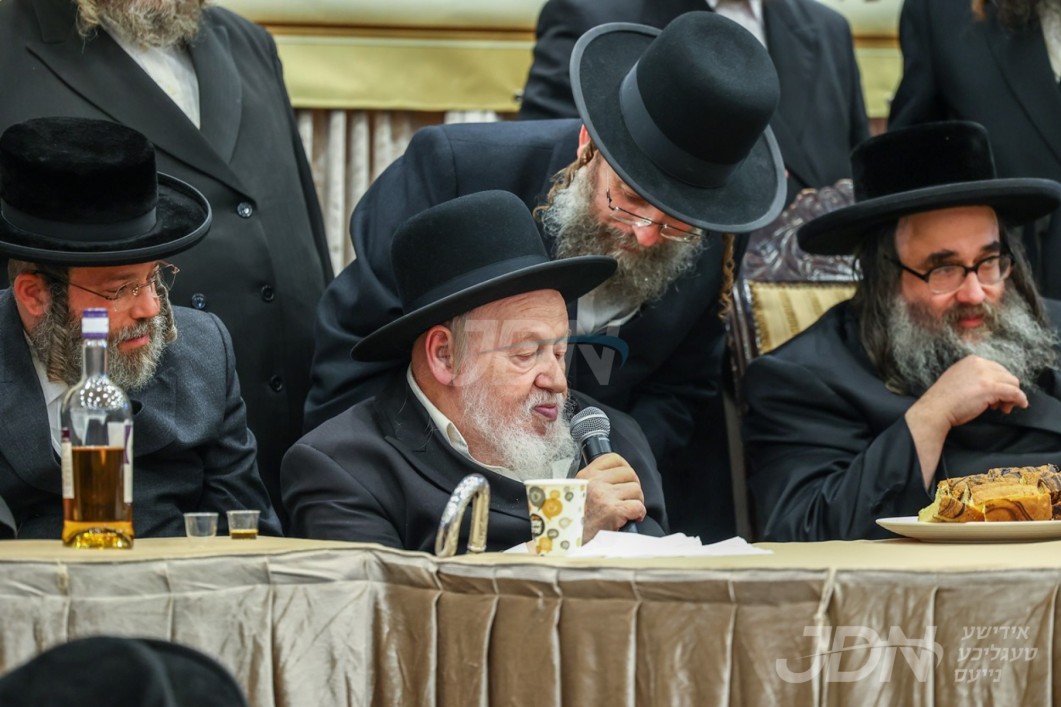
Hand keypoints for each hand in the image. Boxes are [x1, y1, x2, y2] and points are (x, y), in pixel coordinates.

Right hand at [574, 453, 646, 542]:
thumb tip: (615, 480)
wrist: (565, 540)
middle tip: (629, 498)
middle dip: (633, 486)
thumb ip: (592, 483)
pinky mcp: (613, 511)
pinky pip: (638, 506)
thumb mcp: (576, 492)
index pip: (613, 459)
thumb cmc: (573, 520)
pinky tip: (633, 518)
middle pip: (629, 474)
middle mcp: (595, 482)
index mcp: (586, 476)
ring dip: (637, 501)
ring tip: (628, 510)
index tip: (625, 479)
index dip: (625, 468)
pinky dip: (639, 513)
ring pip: (636, 490)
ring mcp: (604, 496)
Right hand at [911, 355, 1026, 430]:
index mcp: (972, 360)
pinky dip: (1020, 399)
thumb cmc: (944, 399)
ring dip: (1012, 396)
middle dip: (1006, 389)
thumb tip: (991, 387)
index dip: (999, 383)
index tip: (995, 395)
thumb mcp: (959, 378)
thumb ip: (974, 377)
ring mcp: (986, 375)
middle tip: (999, 404)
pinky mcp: (991, 388)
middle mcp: (980, 364)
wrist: (936, 408)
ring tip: (1002, 408)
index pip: (996, 369)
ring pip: (1012, 383)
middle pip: (1006, 375)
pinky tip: (1020, 405)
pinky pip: (1014, 392)